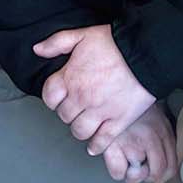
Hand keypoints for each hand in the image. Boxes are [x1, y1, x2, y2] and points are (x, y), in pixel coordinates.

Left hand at [33, 24, 159, 148]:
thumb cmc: (115, 44)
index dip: (52, 98)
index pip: (49, 97)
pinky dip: (96, 146)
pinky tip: (94, 146)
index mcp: (70, 78)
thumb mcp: (81, 35)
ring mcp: (100, 111)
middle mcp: (82, 98)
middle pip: (64, 116)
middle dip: (67, 112)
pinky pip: (103, 140)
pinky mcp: (119, 121)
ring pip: (80, 131)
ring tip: (84, 124)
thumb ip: (56, 43)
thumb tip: (37, 49)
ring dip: (79, 129)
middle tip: (74, 109)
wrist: (146, 54)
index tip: (58, 98)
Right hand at [96, 101, 180, 182]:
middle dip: (149, 177)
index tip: (156, 174)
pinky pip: (117, 172)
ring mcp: (131, 143)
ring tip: (128, 162)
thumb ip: (164, 136)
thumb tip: (168, 159)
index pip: (171, 167)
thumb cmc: (133, 99)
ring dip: (132, 174)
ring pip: (136, 176)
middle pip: (156, 174)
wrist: (116, 84)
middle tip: (142, 169)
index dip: (163, 175)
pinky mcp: (111, 145)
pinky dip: (117, 171)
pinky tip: (116, 160)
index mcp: (164, 132)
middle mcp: (150, 139)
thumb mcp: (157, 114)